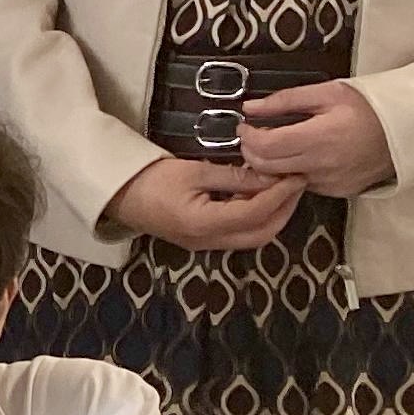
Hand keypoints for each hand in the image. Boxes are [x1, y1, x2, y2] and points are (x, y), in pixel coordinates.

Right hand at [101, 157, 304, 254]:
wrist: (116, 195)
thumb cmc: (151, 179)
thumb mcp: (194, 171)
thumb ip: (234, 176)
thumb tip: (270, 175)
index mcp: (204, 224)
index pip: (256, 212)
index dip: (280, 194)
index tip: (296, 174)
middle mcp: (208, 241)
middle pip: (262, 233)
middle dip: (285, 209)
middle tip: (296, 183)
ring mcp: (205, 244)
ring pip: (253, 236)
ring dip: (273, 215)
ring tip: (282, 188)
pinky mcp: (202, 240)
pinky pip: (239, 233)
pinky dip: (256, 216)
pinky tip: (259, 196)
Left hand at [234, 80, 397, 198]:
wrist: (410, 128)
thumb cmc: (369, 105)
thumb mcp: (328, 92)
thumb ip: (286, 101)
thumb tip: (250, 109)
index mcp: (320, 138)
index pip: (266, 147)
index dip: (247, 137)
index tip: (244, 126)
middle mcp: (322, 166)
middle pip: (266, 168)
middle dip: (252, 152)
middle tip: (254, 136)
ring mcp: (330, 182)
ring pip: (282, 180)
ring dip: (271, 165)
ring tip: (276, 145)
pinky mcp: (338, 191)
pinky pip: (303, 186)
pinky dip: (293, 173)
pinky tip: (300, 157)